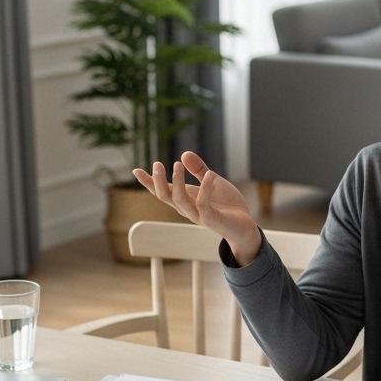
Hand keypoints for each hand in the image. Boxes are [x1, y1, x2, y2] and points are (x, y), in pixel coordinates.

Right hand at [132, 152, 261, 264]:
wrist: (245, 226)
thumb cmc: (227, 205)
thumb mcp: (212, 181)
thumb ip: (199, 169)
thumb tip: (184, 154)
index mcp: (186, 199)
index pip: (163, 191)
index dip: (149, 182)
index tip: (135, 170)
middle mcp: (188, 208)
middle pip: (165, 197)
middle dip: (157, 182)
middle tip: (157, 164)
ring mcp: (199, 215)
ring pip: (180, 201)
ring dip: (177, 183)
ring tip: (176, 165)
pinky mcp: (212, 220)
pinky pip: (203, 206)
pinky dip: (204, 190)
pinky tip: (209, 175)